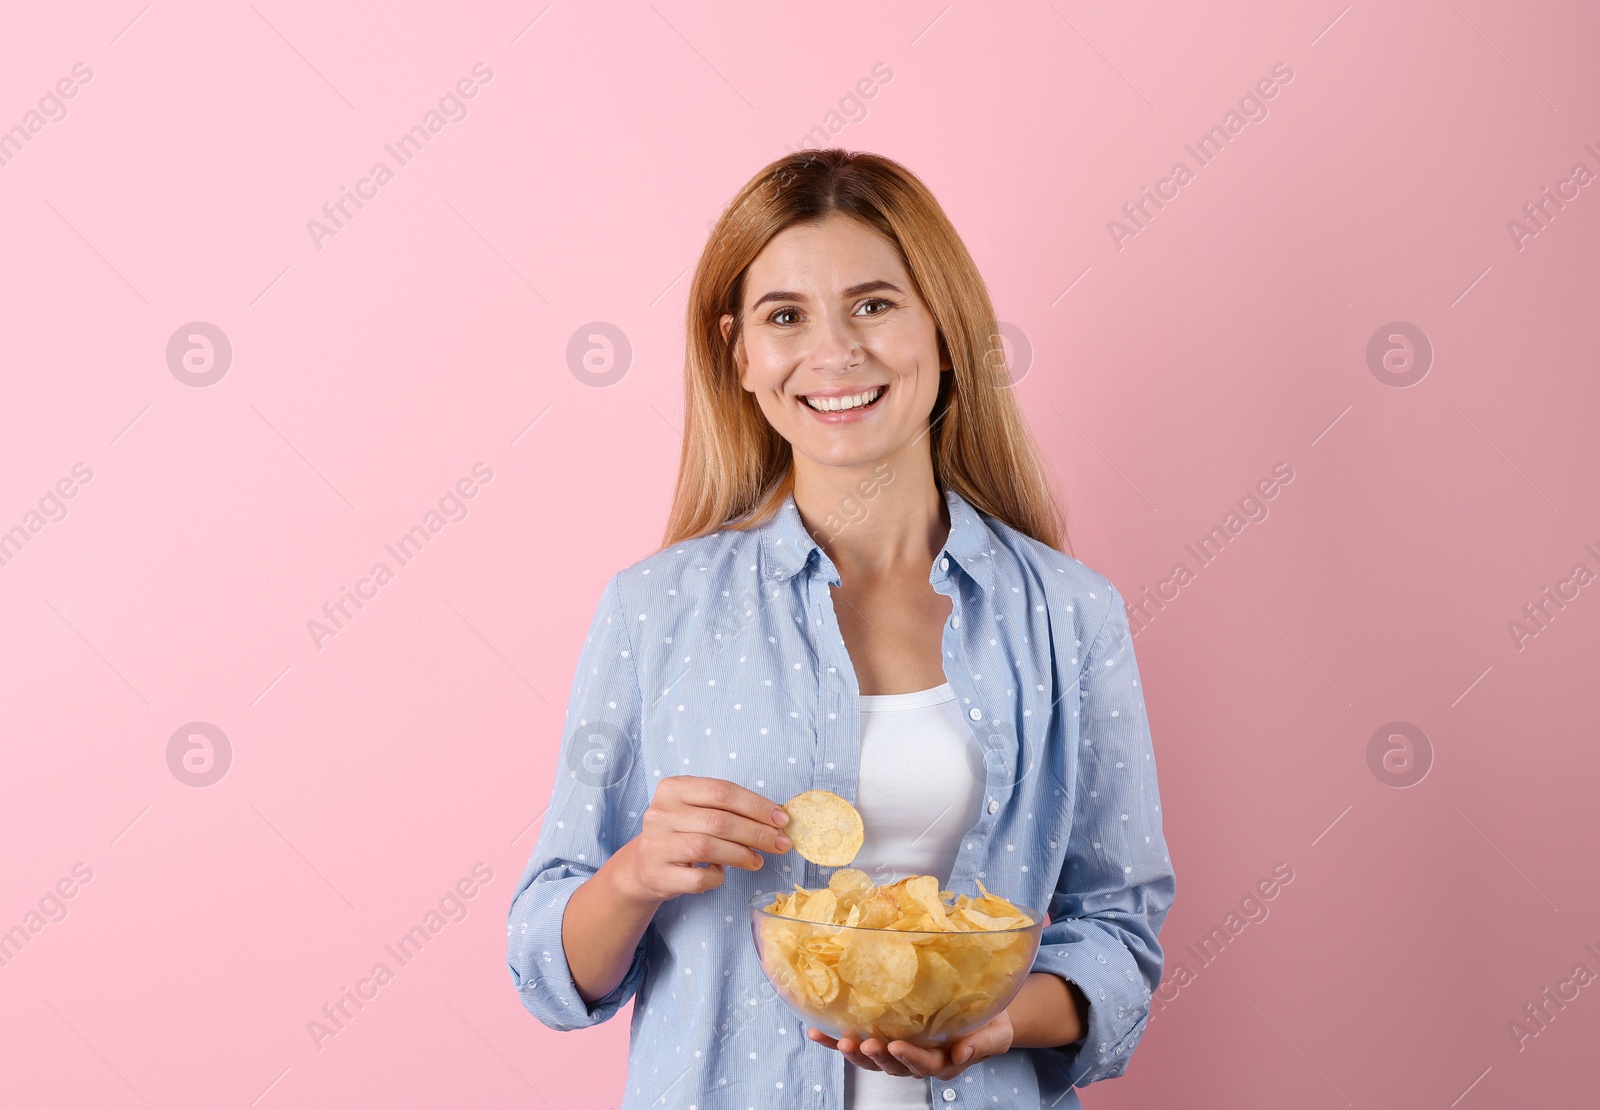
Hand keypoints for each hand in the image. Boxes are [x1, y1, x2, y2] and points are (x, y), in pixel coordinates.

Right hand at [612, 776, 791, 904]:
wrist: (642, 867)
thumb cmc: (681, 834)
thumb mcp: (698, 811)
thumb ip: (730, 810)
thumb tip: (777, 817)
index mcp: (674, 788)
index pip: (722, 791)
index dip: (756, 805)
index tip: (782, 818)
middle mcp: (660, 813)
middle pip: (719, 820)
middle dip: (757, 832)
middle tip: (781, 843)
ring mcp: (656, 844)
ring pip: (708, 847)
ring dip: (742, 855)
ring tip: (757, 861)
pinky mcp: (658, 874)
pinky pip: (698, 878)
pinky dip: (717, 877)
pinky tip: (722, 874)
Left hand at [806, 1009, 1014, 1081]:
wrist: (984, 1010)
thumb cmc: (990, 1022)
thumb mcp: (995, 1034)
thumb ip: (981, 1045)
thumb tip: (961, 1053)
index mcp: (942, 1062)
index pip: (924, 1065)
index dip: (909, 1057)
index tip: (896, 1045)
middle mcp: (915, 1060)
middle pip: (892, 1066)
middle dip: (875, 1057)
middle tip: (862, 1044)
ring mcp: (898, 1049)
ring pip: (871, 1058)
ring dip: (851, 1052)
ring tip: (837, 1041)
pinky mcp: (883, 1036)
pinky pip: (857, 1041)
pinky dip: (835, 1040)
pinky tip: (817, 1032)